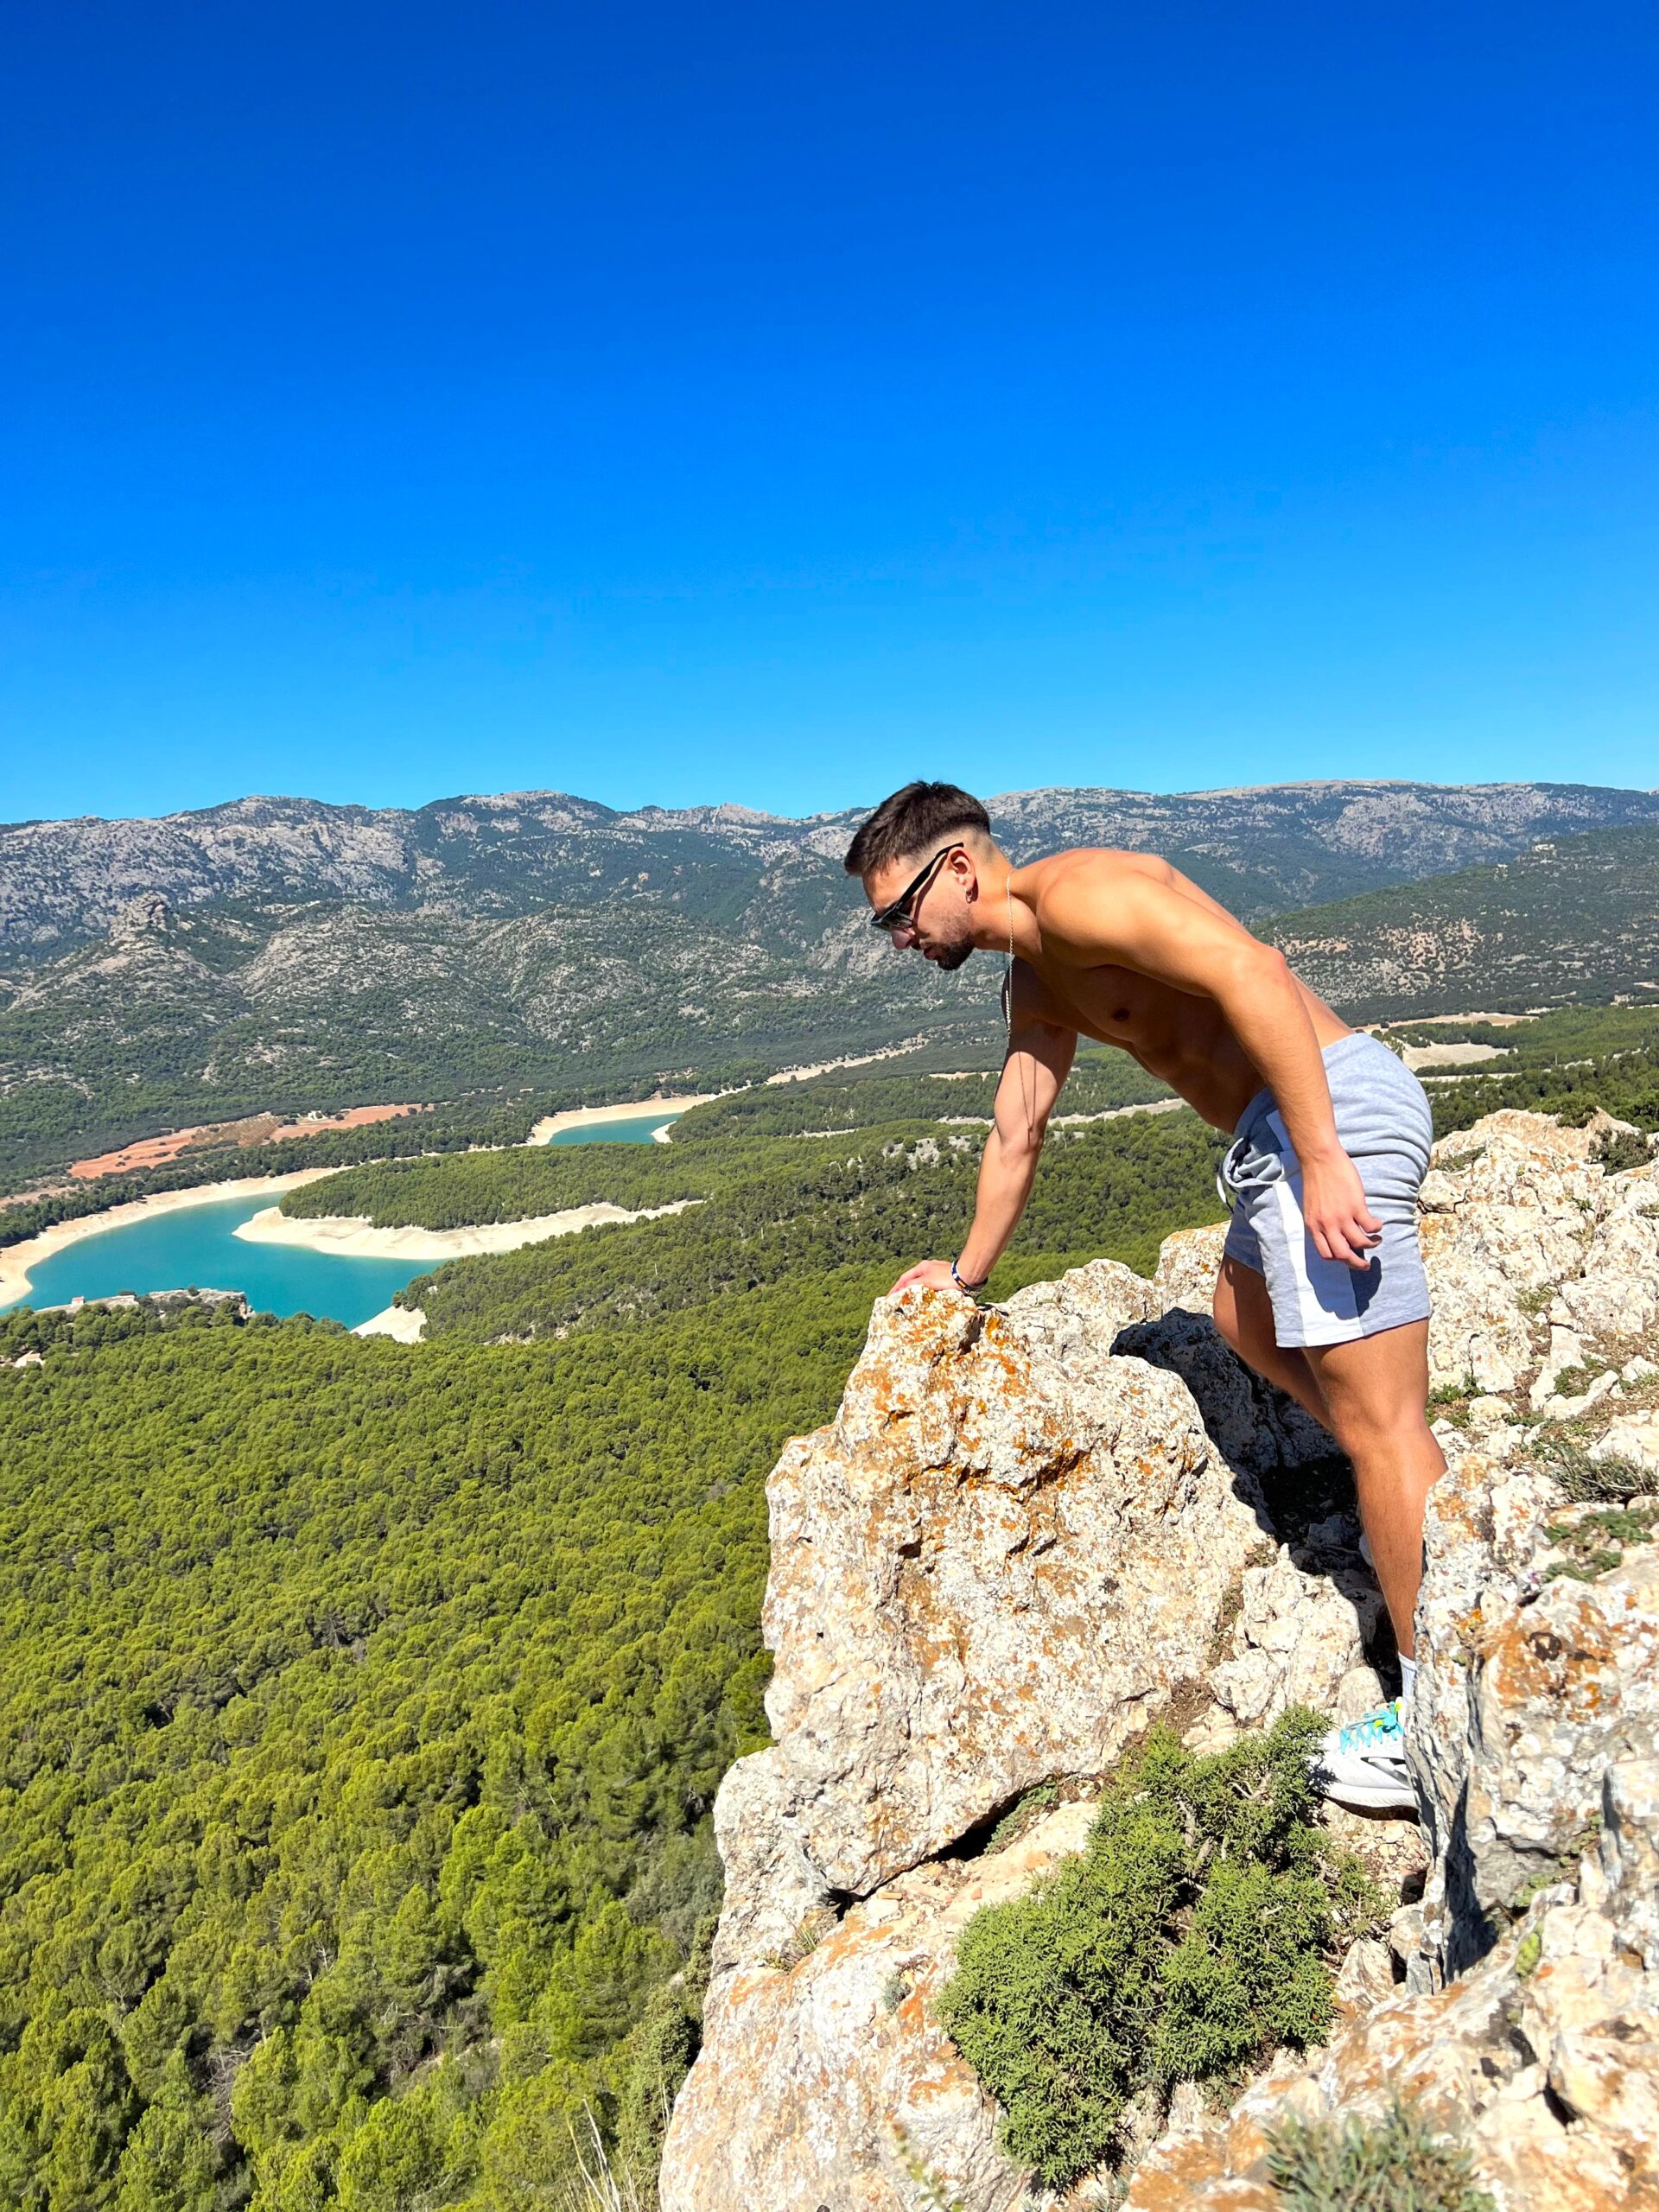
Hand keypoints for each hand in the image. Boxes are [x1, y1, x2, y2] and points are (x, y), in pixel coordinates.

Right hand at [889, 1258, 959, 1296]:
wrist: (967, 1277)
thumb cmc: (946, 1278)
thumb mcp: (926, 1281)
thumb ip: (912, 1284)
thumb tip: (901, 1289)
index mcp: (922, 1267)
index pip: (904, 1278)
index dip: (895, 1288)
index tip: (888, 1298)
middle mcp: (928, 1268)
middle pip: (912, 1280)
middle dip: (904, 1290)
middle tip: (897, 1301)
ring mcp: (937, 1273)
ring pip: (921, 1284)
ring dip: (915, 1292)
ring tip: (909, 1302)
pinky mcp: (945, 1280)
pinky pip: (930, 1287)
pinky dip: (925, 1293)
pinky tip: (925, 1300)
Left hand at [1299, 1150, 1382, 1269]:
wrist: (1320, 1159)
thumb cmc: (1316, 1180)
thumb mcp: (1312, 1207)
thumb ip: (1321, 1222)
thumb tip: (1334, 1233)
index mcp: (1314, 1226)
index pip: (1326, 1254)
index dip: (1339, 1259)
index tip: (1348, 1257)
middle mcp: (1326, 1225)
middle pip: (1343, 1255)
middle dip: (1357, 1264)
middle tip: (1366, 1264)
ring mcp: (1341, 1217)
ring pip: (1360, 1243)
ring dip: (1371, 1244)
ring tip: (1376, 1240)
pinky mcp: (1355, 1206)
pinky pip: (1370, 1226)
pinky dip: (1377, 1228)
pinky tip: (1378, 1224)